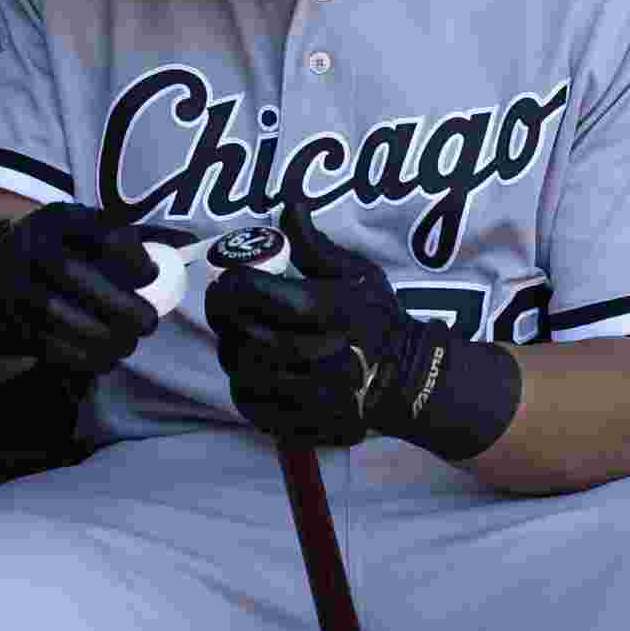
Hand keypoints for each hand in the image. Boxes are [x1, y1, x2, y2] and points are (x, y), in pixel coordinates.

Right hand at [0, 204, 195, 373]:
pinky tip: (103, 357)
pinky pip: (48, 345)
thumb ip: (132, 239)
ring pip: (58, 314)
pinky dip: (83, 358)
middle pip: (73, 272)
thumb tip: (189, 243)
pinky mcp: (10, 323)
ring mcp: (15, 286)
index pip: (99, 230)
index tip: (150, 276)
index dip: (133, 256)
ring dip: (104, 337)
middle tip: (148, 323)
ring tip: (127, 343)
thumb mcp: (84, 232)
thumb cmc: (57, 253)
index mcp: (59, 219)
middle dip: (119, 304)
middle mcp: (32, 247)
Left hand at [205, 203, 447, 446]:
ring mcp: (314, 397)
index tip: (228, 278)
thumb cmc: (375, 317)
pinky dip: (242, 385)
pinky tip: (251, 368)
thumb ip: (314, 244)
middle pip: (244, 334)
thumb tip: (290, 204)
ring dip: (230, 350)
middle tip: (223, 304)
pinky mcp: (305, 425)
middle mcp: (323, 355)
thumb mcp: (355, 271)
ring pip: (242, 372)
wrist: (406, 379)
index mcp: (333, 310)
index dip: (232, 283)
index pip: (259, 294)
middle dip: (224, 316)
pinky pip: (252, 405)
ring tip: (238, 335)